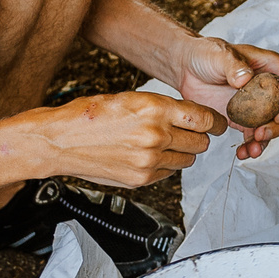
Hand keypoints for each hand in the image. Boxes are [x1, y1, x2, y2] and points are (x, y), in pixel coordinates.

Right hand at [21, 91, 219, 186]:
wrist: (60, 140)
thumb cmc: (92, 115)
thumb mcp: (132, 98)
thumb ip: (164, 108)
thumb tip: (192, 117)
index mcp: (155, 109)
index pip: (204, 118)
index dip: (215, 122)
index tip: (218, 123)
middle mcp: (155, 136)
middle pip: (201, 142)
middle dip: (198, 137)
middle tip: (189, 133)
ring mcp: (149, 161)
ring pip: (187, 159)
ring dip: (182, 152)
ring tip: (164, 144)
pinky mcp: (141, 179)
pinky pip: (169, 173)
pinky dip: (166, 166)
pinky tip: (150, 155)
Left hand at [172, 36, 278, 158]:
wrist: (186, 68)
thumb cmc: (206, 54)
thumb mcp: (221, 54)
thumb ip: (234, 65)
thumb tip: (246, 79)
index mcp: (273, 69)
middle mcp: (270, 89)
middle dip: (278, 127)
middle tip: (260, 134)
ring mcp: (258, 106)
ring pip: (273, 128)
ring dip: (265, 141)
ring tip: (251, 149)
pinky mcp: (244, 119)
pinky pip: (253, 136)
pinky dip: (250, 146)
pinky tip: (242, 153)